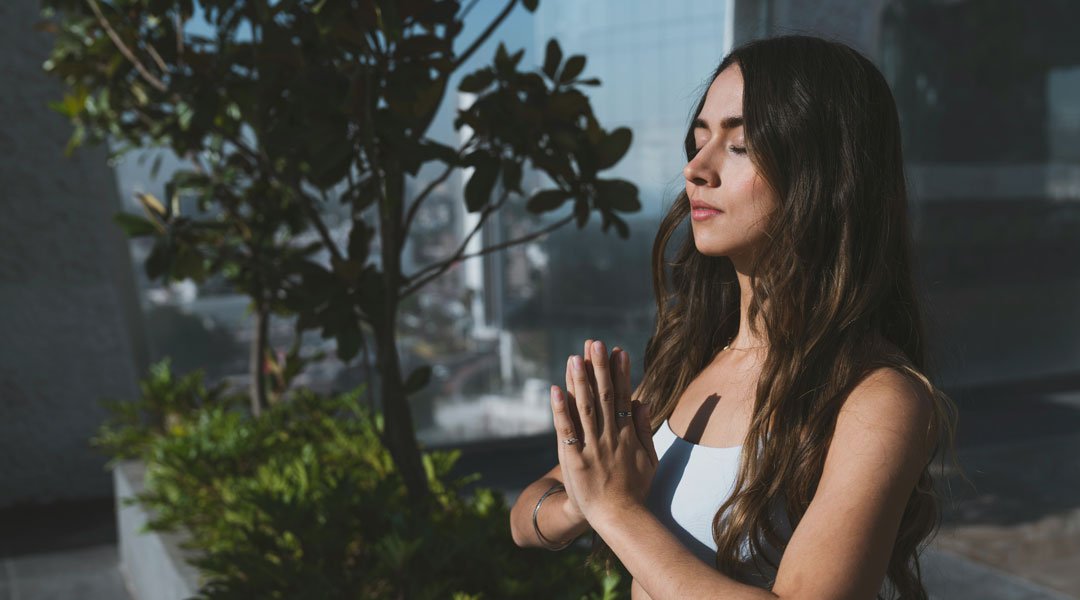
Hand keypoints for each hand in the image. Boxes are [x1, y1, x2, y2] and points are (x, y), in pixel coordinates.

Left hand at [550, 339, 658, 523]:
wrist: (619, 517)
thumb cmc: (635, 489)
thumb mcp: (649, 458)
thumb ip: (644, 429)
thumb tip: (642, 401)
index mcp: (627, 434)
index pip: (623, 396)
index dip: (620, 373)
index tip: (617, 350)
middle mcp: (610, 436)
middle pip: (604, 396)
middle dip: (599, 367)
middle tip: (595, 343)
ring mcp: (592, 446)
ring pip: (585, 408)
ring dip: (580, 381)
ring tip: (574, 357)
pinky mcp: (574, 459)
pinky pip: (566, 430)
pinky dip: (560, 409)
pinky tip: (555, 390)